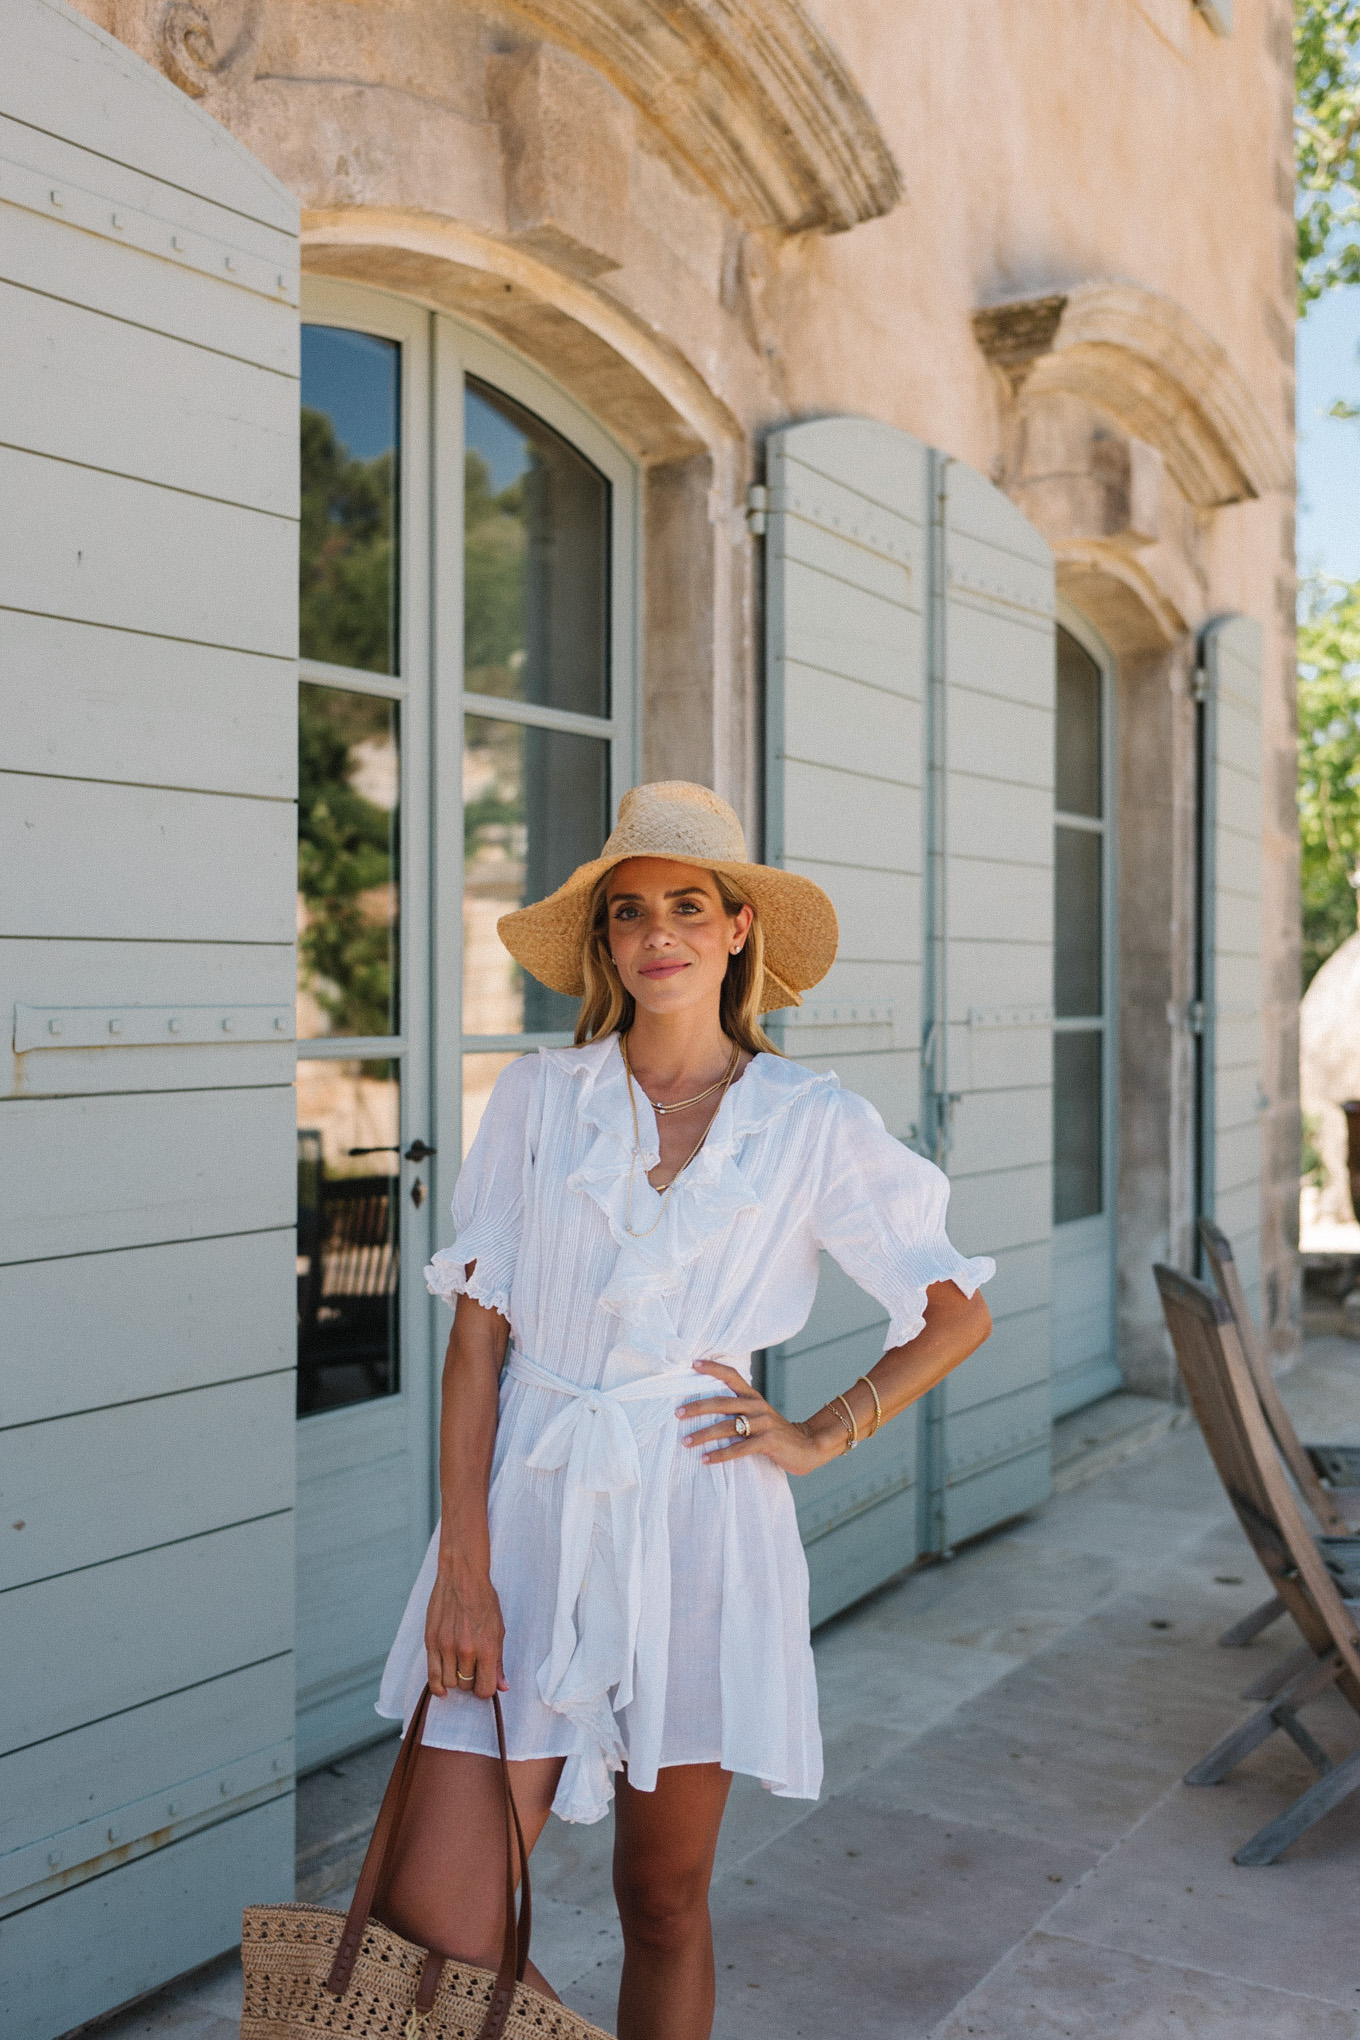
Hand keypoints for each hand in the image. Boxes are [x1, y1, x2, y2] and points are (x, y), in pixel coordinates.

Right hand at [424, 1560, 507, 1698]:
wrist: (462, 1577)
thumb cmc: (483, 1600)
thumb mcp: (499, 1630)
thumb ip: (498, 1662)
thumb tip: (502, 1686)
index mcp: (486, 1648)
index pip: (485, 1689)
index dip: (486, 1689)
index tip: (486, 1682)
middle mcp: (465, 1650)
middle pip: (466, 1685)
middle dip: (471, 1681)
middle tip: (473, 1669)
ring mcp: (446, 1646)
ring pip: (449, 1682)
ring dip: (455, 1680)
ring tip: (460, 1668)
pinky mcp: (431, 1641)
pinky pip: (432, 1674)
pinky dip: (437, 1685)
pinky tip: (442, 1689)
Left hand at [676, 1360, 841, 1476]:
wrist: (807, 1447)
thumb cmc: (775, 1433)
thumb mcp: (758, 1415)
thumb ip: (739, 1410)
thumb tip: (705, 1408)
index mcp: (753, 1397)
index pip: (731, 1376)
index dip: (713, 1368)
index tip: (692, 1364)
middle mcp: (757, 1406)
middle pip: (722, 1403)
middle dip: (698, 1407)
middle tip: (677, 1413)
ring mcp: (764, 1423)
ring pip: (727, 1426)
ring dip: (704, 1435)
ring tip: (686, 1442)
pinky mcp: (768, 1441)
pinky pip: (739, 1448)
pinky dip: (721, 1454)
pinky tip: (706, 1459)